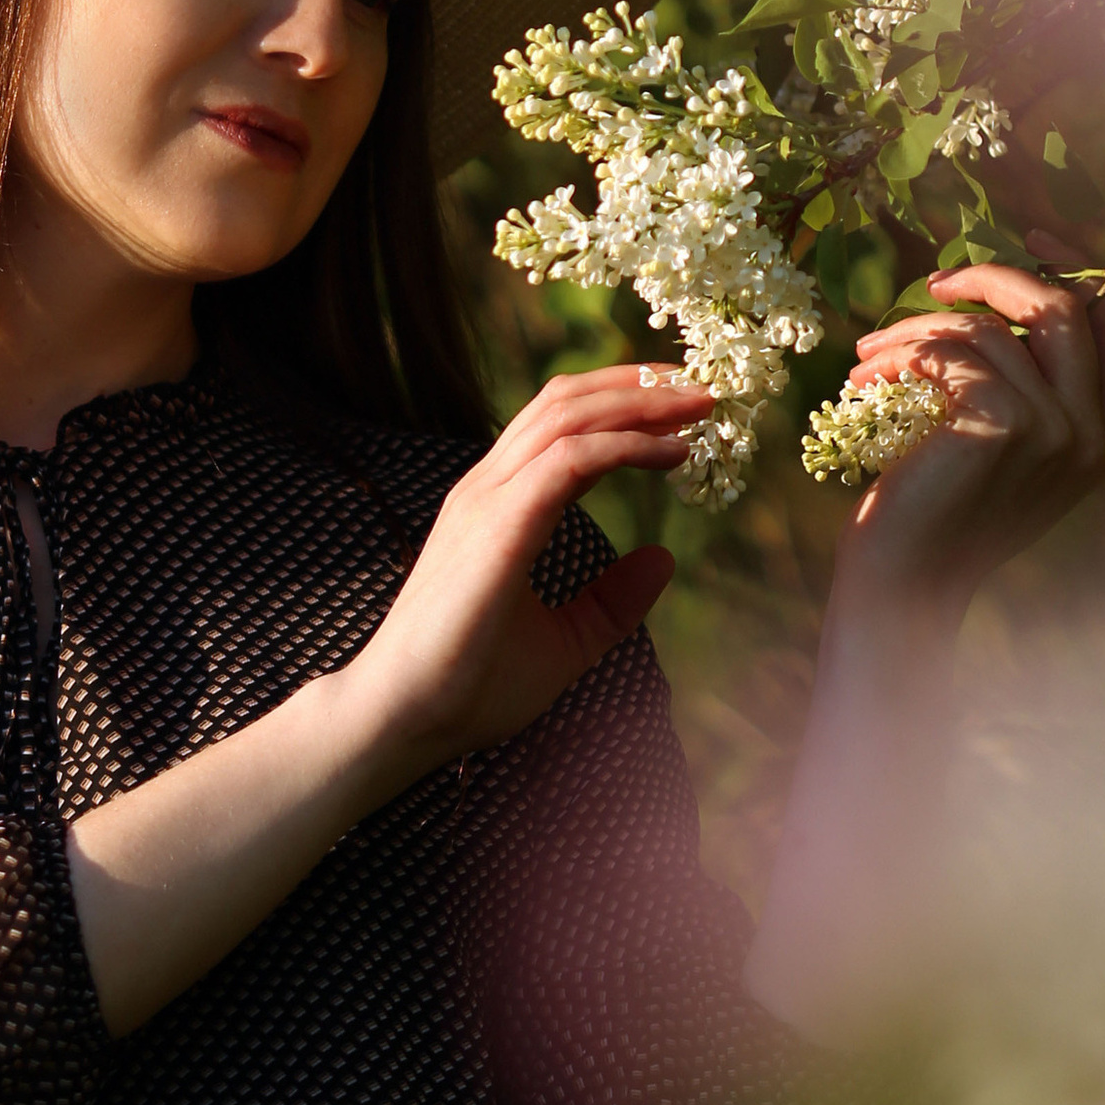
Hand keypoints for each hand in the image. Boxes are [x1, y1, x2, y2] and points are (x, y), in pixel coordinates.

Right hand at [342, 363, 707, 774]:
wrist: (403, 719)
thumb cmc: (469, 686)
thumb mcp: (565, 642)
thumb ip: (611, 602)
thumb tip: (663, 558)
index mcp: (496, 505)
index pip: (558, 424)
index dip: (622, 403)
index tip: (682, 406)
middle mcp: (487, 489)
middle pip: (564, 403)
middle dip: (637, 386)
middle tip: (702, 385)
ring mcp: (486, 501)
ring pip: (566, 417)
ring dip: (639, 402)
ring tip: (698, 402)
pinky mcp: (498, 526)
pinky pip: (570, 461)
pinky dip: (625, 446)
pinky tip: (672, 453)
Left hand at [829, 241, 1104, 605]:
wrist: (905, 584)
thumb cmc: (937, 513)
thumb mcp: (999, 448)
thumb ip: (1024, 385)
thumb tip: (993, 294)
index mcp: (1104, 437)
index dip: (1075, 274)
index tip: (1025, 246)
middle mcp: (1094, 433)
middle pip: (1065, 307)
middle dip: (996, 278)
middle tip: (936, 282)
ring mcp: (1057, 429)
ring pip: (989, 329)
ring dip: (917, 329)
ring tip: (870, 352)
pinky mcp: (1006, 425)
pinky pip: (951, 354)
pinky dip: (898, 354)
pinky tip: (864, 377)